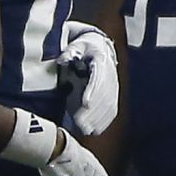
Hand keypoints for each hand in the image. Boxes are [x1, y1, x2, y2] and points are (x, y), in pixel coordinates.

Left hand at [59, 20, 119, 134]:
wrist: (100, 47)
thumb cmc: (84, 47)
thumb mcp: (77, 44)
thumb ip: (70, 51)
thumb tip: (63, 59)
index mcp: (101, 61)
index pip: (98, 79)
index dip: (92, 92)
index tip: (85, 104)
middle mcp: (110, 75)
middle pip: (103, 96)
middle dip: (93, 112)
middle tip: (81, 125)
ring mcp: (112, 86)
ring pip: (108, 105)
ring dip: (98, 119)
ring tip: (86, 130)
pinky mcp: (112, 94)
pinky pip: (111, 109)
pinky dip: (104, 120)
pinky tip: (95, 130)